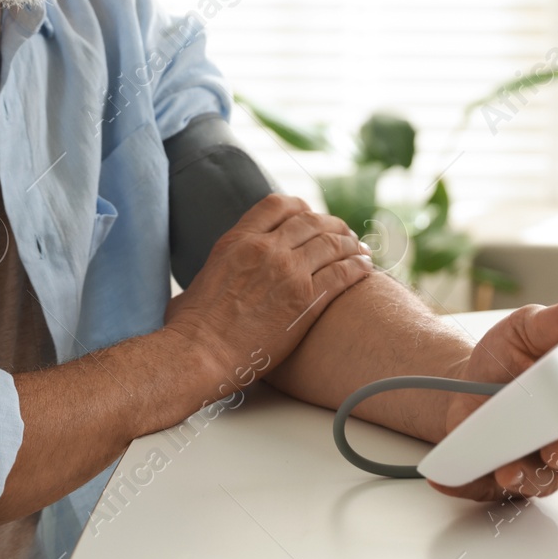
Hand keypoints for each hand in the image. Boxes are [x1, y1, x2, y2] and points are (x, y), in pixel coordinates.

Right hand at [164, 194, 373, 386]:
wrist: (200, 353)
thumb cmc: (192, 325)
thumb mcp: (204, 276)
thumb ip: (223, 263)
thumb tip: (223, 270)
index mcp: (239, 239)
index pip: (278, 205)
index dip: (301, 207)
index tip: (311, 215)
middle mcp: (266, 249)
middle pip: (312, 221)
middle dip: (333, 224)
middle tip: (344, 232)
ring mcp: (288, 273)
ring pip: (333, 244)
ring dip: (351, 244)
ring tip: (361, 249)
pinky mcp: (305, 301)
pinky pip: (342, 274)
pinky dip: (358, 268)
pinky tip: (365, 269)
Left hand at [429, 299, 557, 501]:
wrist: (461, 386)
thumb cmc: (504, 359)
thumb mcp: (523, 330)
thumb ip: (552, 322)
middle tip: (557, 445)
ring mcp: (548, 456)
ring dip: (540, 473)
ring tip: (518, 465)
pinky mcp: (520, 473)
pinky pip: (520, 486)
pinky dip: (508, 481)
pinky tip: (498, 471)